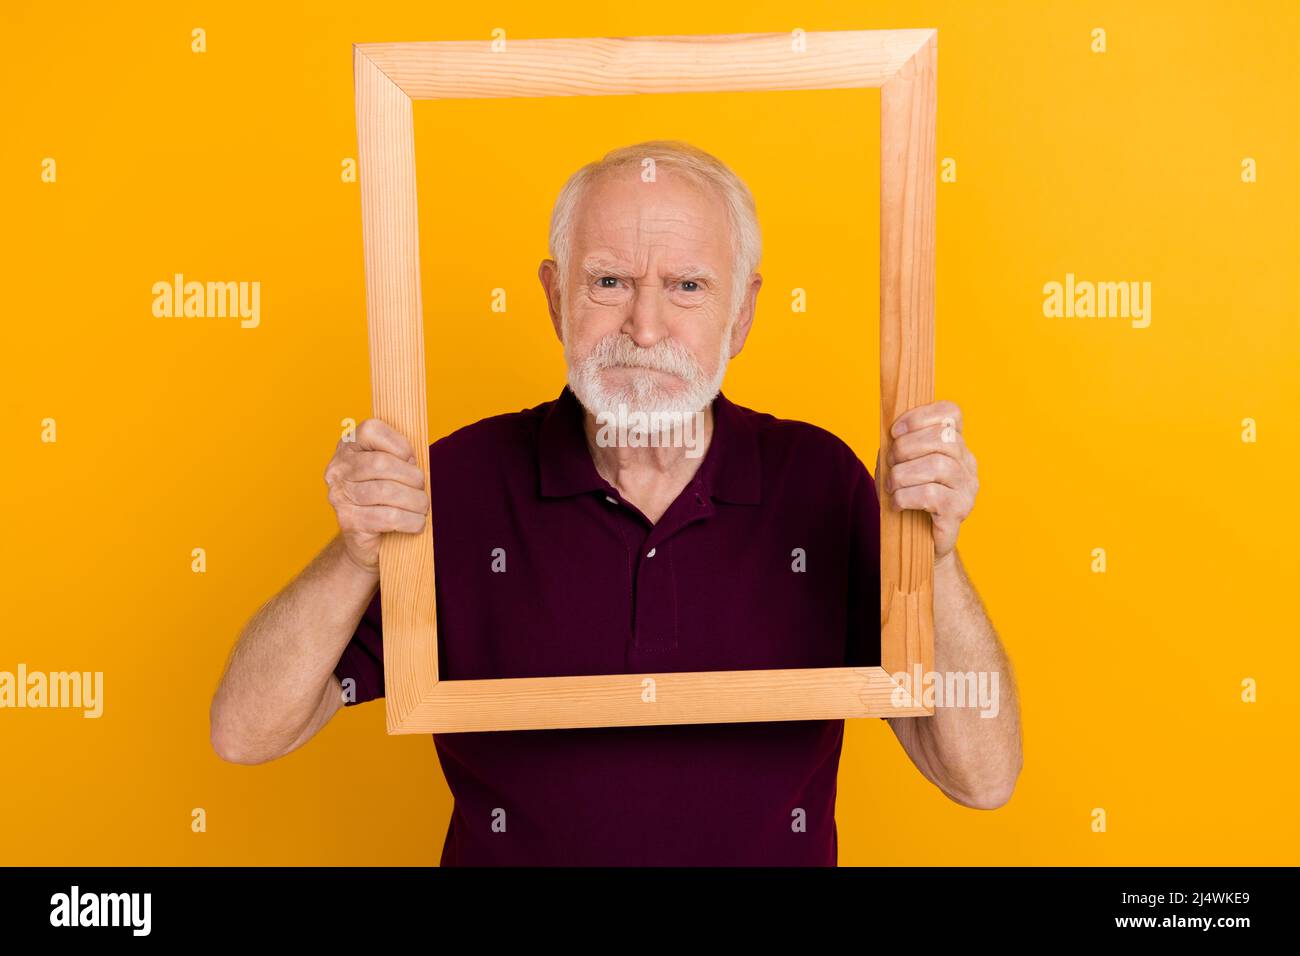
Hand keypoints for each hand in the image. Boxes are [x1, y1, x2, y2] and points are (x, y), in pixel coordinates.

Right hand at [323, 418, 428, 573]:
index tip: (411, 459)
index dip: (399, 443)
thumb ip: (401, 458)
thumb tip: (416, 462)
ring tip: (422, 507)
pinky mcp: (349, 522)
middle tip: (421, 489)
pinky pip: (388, 517)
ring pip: (386, 491)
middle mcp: (338, 469)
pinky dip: (411, 521)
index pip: (371, 429)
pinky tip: (416, 523)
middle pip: (381, 463)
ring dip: (415, 501)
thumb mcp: (391, 471)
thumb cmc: (385, 500)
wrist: (365, 541)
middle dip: (411, 476)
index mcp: (348, 447)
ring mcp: (340, 496)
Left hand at [878, 400, 977, 565]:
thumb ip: (898, 446)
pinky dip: (905, 496)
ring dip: (902, 474)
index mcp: (956, 446)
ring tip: (891, 486)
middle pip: (942, 437)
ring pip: (936, 465)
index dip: (921, 415)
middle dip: (905, 447)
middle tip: (890, 464)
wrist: (919, 546)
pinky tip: (896, 503)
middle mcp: (967, 465)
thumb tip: (890, 430)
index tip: (896, 431)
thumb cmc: (908, 501)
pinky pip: (931, 495)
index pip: (951, 413)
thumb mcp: (900, 466)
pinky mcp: (957, 513)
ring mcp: (966, 489)